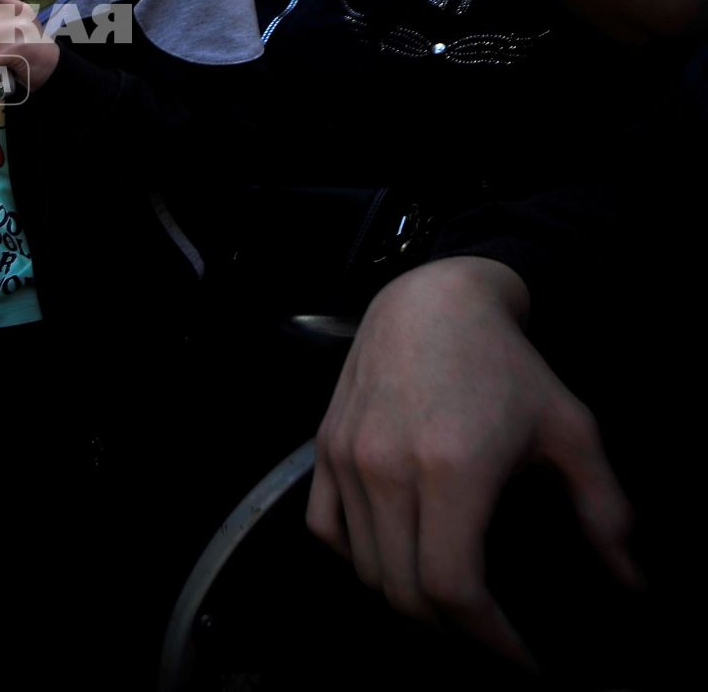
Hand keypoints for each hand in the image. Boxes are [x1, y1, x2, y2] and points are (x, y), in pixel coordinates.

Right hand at [309, 256, 638, 669]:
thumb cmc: (505, 365)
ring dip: (405, 599)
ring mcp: (350, 459)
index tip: (520, 659)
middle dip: (451, 633)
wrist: (432, 301)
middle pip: (404, 592)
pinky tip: (392, 557)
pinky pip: (327, 531)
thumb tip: (630, 580)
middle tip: (489, 638)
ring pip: (365, 569)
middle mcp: (390, 470)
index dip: (488, 639)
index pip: (453, 588)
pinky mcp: (325, 448)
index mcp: (454, 470)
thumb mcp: (572, 431)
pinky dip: (357, 560)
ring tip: (447, 604)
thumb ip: (605, 510)